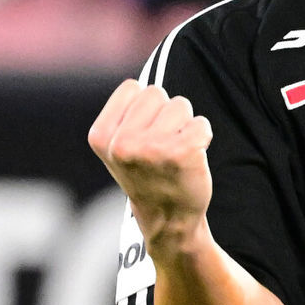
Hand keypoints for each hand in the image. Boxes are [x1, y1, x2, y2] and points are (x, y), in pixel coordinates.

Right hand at [88, 80, 212, 255]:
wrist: (168, 220)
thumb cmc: (147, 175)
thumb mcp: (118, 147)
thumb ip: (125, 115)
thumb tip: (145, 85)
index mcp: (101, 136)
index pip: (133, 88)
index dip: (144, 108)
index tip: (142, 136)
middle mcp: (122, 142)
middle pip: (156, 93)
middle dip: (165, 114)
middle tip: (162, 147)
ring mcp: (152, 148)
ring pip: (181, 105)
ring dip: (184, 125)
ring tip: (175, 153)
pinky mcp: (182, 152)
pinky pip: (202, 123)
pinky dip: (203, 137)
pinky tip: (191, 158)